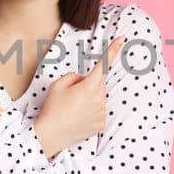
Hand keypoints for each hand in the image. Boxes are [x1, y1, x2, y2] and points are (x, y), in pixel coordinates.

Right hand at [34, 36, 124, 158]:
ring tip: (73, 109)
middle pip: (98, 83)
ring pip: (99, 97)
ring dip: (90, 99)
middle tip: (71, 96)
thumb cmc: (52, 108)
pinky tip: (79, 118)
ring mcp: (101, 112)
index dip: (113, 50)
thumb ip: (74, 76)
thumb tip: (84, 79)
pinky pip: (99, 111)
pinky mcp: (101, 123)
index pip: (104, 64)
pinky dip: (91, 112)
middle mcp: (99, 98)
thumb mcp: (58, 85)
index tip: (122, 38)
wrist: (51, 135)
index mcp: (89, 86)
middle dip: (88, 84)